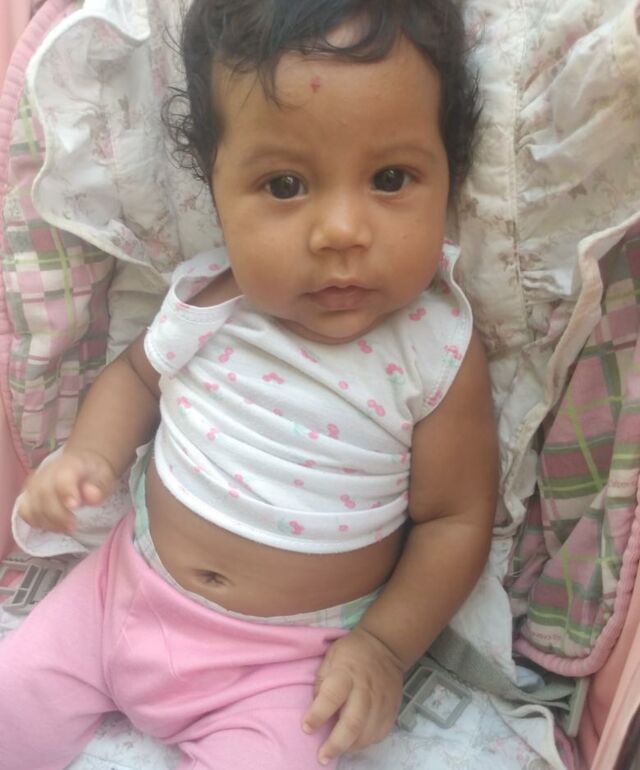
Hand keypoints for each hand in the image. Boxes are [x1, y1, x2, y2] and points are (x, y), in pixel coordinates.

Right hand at [17, 449, 116, 532]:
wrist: (82, 466)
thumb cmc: (94, 474)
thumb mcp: (104, 478)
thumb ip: (99, 487)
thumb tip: (92, 496)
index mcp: (69, 465)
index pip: (62, 477)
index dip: (66, 491)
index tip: (75, 506)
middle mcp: (46, 473)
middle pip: (44, 493)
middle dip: (57, 514)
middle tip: (73, 526)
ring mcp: (34, 484)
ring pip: (31, 505)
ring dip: (48, 521)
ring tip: (67, 528)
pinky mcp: (27, 495)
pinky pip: (25, 512)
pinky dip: (38, 522)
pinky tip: (55, 526)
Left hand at [303, 625, 403, 764]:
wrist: (384, 646)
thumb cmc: (351, 652)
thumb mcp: (330, 658)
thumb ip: (321, 683)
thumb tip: (315, 709)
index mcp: (346, 673)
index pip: (331, 697)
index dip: (317, 715)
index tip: (306, 728)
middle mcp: (365, 690)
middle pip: (352, 723)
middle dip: (335, 744)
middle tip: (322, 757)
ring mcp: (381, 701)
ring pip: (367, 733)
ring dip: (350, 746)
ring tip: (337, 750)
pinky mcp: (392, 709)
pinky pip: (380, 733)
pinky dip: (366, 742)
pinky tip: (355, 741)